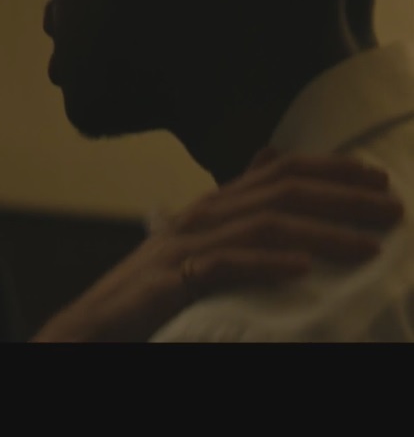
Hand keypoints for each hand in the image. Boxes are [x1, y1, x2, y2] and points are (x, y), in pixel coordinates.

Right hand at [31, 148, 403, 341]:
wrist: (95, 323)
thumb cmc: (152, 288)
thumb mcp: (199, 237)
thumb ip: (237, 202)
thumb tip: (271, 155)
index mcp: (211, 205)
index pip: (279, 171)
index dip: (331, 169)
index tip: (378, 180)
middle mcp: (200, 215)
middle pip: (279, 192)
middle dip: (342, 198)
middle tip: (392, 211)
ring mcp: (184, 245)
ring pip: (263, 226)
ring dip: (323, 235)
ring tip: (367, 248)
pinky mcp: (173, 279)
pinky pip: (226, 265)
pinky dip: (267, 265)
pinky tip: (303, 272)